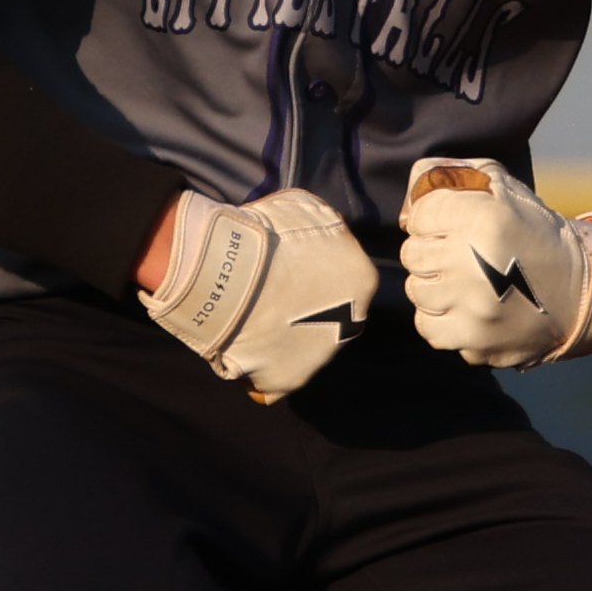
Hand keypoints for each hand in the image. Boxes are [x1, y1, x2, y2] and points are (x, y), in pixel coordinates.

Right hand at [142, 187, 376, 399]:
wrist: (228, 268)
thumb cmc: (265, 233)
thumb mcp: (306, 210)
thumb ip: (323, 227)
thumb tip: (324, 229)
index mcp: (362, 280)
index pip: (346, 282)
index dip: (313, 276)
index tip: (287, 271)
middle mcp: (351, 324)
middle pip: (329, 321)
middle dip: (302, 312)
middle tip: (269, 298)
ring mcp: (319, 357)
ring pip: (301, 350)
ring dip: (280, 339)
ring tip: (247, 321)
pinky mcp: (286, 380)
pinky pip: (270, 380)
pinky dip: (255, 368)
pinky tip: (237, 348)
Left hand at [399, 159, 591, 368]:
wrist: (583, 290)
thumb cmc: (537, 234)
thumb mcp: (505, 189)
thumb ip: (455, 176)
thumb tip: (411, 199)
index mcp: (484, 219)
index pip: (420, 215)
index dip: (432, 217)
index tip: (452, 224)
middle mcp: (475, 264)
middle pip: (413, 254)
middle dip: (431, 250)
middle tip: (458, 254)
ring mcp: (474, 308)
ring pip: (417, 292)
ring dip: (434, 284)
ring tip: (462, 281)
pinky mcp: (476, 341)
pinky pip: (429, 328)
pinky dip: (440, 318)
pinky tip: (462, 308)